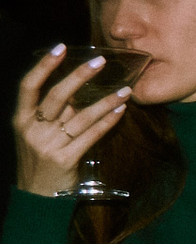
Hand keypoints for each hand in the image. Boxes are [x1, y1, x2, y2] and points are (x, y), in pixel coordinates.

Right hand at [12, 47, 130, 196]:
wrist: (37, 195)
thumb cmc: (41, 158)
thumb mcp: (37, 134)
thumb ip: (54, 114)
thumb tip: (79, 88)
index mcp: (21, 119)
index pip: (28, 86)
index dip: (44, 66)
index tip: (60, 48)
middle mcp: (32, 129)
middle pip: (56, 96)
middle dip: (79, 76)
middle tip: (101, 61)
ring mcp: (48, 145)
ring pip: (80, 116)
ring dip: (105, 101)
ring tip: (126, 90)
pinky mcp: (65, 159)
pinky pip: (91, 136)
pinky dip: (107, 122)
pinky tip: (120, 111)